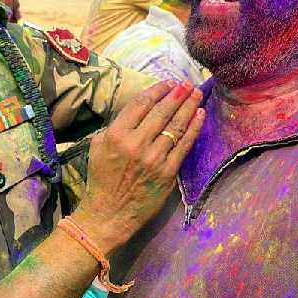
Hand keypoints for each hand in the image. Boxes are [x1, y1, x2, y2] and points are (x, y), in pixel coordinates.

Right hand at [72, 81, 203, 255]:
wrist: (109, 214)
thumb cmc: (101, 179)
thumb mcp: (98, 146)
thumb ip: (116, 125)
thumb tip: (138, 109)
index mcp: (116, 134)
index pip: (141, 104)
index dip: (157, 90)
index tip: (168, 83)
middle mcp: (136, 143)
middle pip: (162, 112)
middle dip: (177, 95)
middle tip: (187, 84)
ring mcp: (154, 158)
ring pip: (176, 126)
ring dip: (189, 107)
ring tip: (196, 94)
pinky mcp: (168, 173)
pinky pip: (184, 145)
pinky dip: (194, 128)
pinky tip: (200, 116)